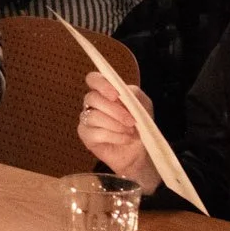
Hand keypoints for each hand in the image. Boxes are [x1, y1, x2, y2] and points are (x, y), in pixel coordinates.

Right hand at [78, 73, 160, 190]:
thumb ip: (133, 95)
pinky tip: (125, 139)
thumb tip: (122, 93)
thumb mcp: (143, 106)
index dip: (101, 84)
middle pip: (92, 98)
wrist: (140, 150)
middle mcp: (93, 103)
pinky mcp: (86, 135)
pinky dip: (114, 136)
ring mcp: (87, 119)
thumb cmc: (140, 125)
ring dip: (116, 125)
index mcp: (105, 92)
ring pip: (93, 116)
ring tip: (130, 132)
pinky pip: (95, 133)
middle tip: (131, 121)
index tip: (115, 95)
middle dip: (114, 110)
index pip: (93, 79)